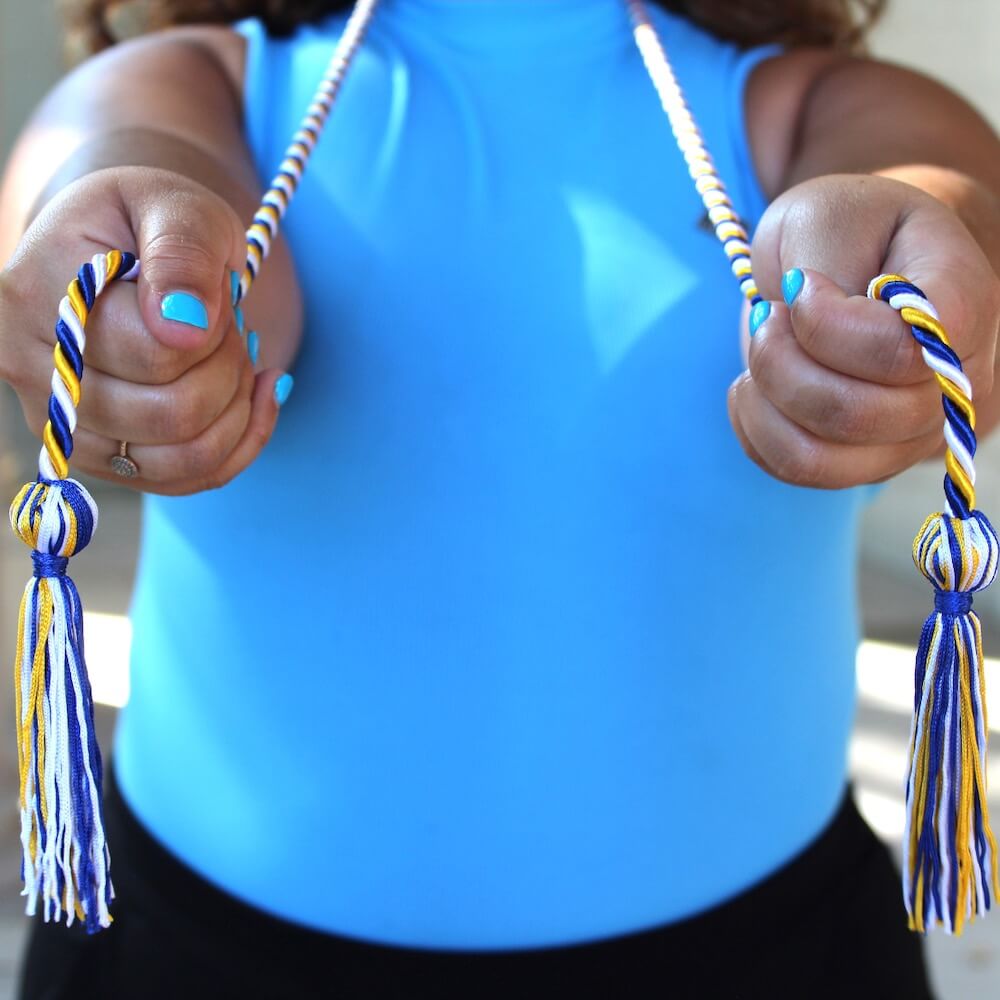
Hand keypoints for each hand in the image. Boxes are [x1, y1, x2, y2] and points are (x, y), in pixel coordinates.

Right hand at [0, 166, 288, 494]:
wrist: (126, 254)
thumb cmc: (154, 225)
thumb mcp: (178, 208)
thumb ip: (183, 254)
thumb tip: (183, 327)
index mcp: (37, 293)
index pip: (153, 353)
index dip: (213, 331)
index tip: (219, 295)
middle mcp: (29, 368)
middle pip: (171, 415)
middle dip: (229, 370)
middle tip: (232, 327)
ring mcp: (62, 424)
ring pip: (183, 460)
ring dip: (239, 411)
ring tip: (239, 359)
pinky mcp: (99, 458)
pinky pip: (187, 480)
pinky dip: (240, 443)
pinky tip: (254, 397)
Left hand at [730, 173, 999, 487]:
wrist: (856, 260)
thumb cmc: (849, 232)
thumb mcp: (830, 214)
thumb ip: (828, 260)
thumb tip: (813, 317)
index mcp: (963, 305)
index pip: (900, 352)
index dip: (826, 328)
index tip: (800, 284)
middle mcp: (955, 383)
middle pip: (855, 414)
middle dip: (780, 362)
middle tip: (768, 313)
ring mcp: (915, 433)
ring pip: (820, 457)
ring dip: (764, 399)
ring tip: (762, 347)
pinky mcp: (869, 461)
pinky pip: (797, 469)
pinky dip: (756, 427)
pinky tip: (757, 384)